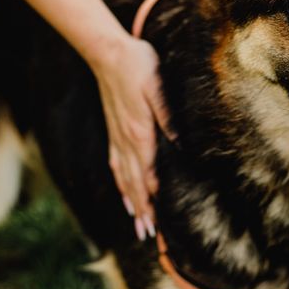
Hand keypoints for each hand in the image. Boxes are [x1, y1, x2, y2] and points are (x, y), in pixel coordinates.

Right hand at [90, 34, 173, 240]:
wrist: (107, 52)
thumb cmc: (138, 65)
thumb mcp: (158, 86)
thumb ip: (167, 116)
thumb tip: (180, 143)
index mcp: (139, 131)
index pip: (147, 173)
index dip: (153, 199)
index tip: (157, 222)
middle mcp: (125, 139)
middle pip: (134, 183)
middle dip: (142, 210)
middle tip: (147, 235)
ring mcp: (117, 136)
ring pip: (124, 177)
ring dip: (131, 202)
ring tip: (137, 224)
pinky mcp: (113, 131)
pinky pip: (116, 164)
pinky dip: (121, 183)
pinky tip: (124, 194)